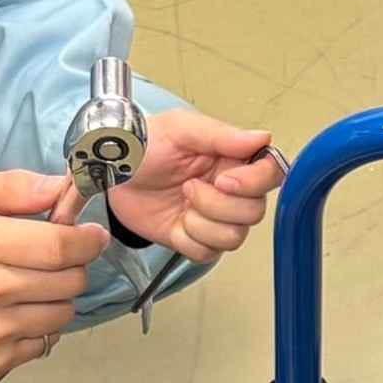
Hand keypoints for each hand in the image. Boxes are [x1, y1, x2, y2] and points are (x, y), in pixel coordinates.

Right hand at [0, 168, 108, 382]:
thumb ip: (15, 187)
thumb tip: (62, 189)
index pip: (59, 246)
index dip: (87, 240)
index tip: (92, 236)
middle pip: (69, 281)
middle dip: (73, 266)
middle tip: (56, 260)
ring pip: (62, 313)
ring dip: (58, 298)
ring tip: (32, 286)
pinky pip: (44, 343)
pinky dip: (39, 327)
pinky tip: (16, 313)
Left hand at [104, 109, 284, 265]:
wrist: (111, 171)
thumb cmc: (142, 144)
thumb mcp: (180, 129)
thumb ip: (222, 135)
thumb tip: (262, 137)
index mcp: (233, 159)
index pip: (271, 174)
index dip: (254, 183)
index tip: (223, 180)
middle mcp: (230, 190)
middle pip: (254, 212)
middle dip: (218, 205)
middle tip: (188, 187)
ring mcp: (213, 217)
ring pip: (234, 237)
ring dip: (202, 223)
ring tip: (181, 202)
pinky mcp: (194, 239)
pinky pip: (207, 253)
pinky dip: (189, 240)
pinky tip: (176, 222)